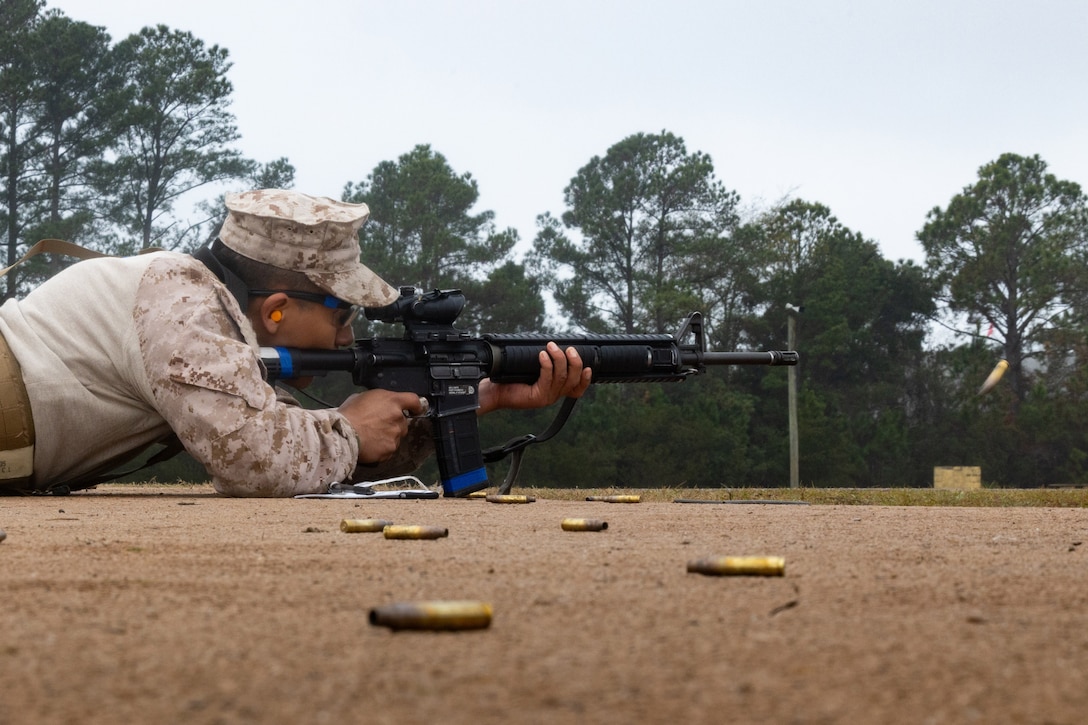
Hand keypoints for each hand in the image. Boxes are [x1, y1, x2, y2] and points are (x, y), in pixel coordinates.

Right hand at [338, 390, 426, 462]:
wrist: (343, 435)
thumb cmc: (348, 414)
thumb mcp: (362, 397)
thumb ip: (378, 401)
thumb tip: (379, 405)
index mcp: (392, 401)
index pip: (413, 400)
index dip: (415, 406)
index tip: (415, 410)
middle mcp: (398, 418)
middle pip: (403, 422)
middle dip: (393, 424)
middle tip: (377, 426)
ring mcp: (395, 434)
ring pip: (396, 436)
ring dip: (388, 436)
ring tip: (371, 436)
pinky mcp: (390, 449)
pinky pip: (389, 449)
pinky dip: (382, 448)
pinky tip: (370, 445)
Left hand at [477, 342, 591, 414]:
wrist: (494, 392)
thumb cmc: (511, 378)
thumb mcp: (532, 369)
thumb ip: (545, 362)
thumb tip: (553, 344)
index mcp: (555, 390)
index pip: (577, 389)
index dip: (585, 379)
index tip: (588, 366)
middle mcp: (553, 395)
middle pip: (574, 380)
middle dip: (575, 362)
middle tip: (569, 349)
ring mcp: (546, 397)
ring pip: (562, 377)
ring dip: (559, 359)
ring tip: (551, 346)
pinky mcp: (537, 397)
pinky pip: (547, 379)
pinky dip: (547, 365)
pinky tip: (542, 355)